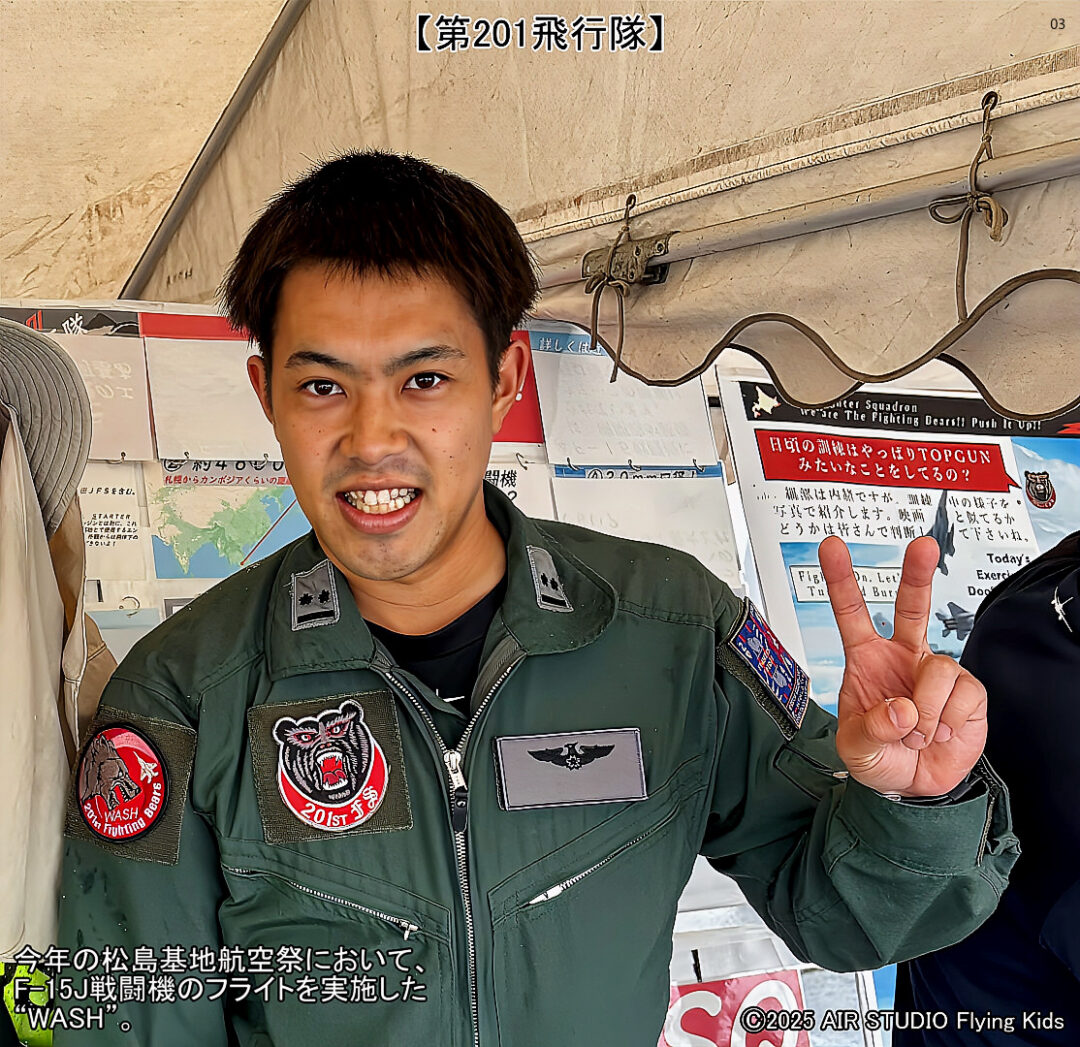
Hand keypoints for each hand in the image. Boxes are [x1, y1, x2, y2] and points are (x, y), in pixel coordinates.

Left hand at [818, 534, 986, 796]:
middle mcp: (902, 656)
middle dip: (917, 574)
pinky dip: (947, 721)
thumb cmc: (878, 756)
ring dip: (926, 711)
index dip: (841, 579)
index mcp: (866, 658)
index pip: (851, 612)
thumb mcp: (856, 748)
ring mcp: (935, 671)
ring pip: (938, 667)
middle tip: (923, 546)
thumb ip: (871, 730)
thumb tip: (903, 710)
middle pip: (912, 606)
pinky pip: (963, 694)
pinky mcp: (967, 692)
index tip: (832, 546)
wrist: (913, 786)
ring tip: (916, 735)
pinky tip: (940, 733)